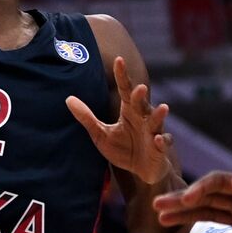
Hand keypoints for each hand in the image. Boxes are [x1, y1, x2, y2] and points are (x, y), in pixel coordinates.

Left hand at [67, 56, 172, 184]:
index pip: (125, 89)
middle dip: (141, 96)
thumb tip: (68, 98)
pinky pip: (163, 143)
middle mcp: (143, 118)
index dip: (122, 75)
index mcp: (129, 111)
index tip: (119, 60)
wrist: (140, 172)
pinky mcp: (160, 149)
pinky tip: (158, 140)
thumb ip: (87, 117)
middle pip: (142, 103)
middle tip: (140, 88)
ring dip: (159, 115)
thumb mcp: (100, 134)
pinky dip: (162, 141)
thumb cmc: (122, 150)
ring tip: (163, 108)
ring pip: (157, 121)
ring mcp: (153, 132)